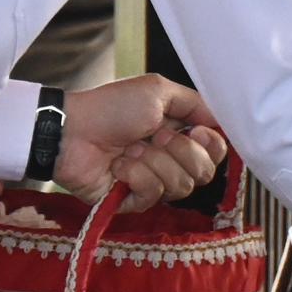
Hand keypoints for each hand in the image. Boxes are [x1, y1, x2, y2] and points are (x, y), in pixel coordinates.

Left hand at [56, 74, 226, 206]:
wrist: (72, 130)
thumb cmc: (110, 107)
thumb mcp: (158, 90)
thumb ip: (195, 103)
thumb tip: (219, 123)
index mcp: (179, 135)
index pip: (216, 153)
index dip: (211, 145)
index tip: (195, 131)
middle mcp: (170, 161)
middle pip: (204, 173)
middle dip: (180, 152)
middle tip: (154, 136)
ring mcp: (152, 183)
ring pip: (181, 186)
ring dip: (153, 161)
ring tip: (129, 149)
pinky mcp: (133, 201)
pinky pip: (153, 195)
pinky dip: (136, 175)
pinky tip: (119, 165)